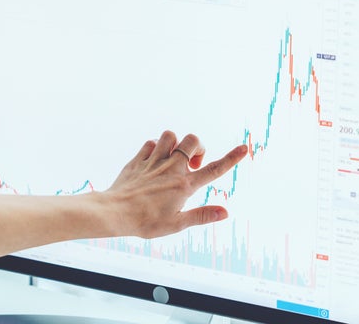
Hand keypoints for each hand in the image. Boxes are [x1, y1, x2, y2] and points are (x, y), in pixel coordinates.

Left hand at [104, 130, 246, 238]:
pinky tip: (154, 160)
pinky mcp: (138, 160)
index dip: (231, 159)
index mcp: (184, 185)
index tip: (244, 148)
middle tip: (192, 163)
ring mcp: (154, 162)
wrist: (115, 212)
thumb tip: (225, 213)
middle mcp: (171, 169)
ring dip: (175, 143)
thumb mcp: (176, 224)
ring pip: (170, 135)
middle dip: (198, 146)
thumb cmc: (145, 222)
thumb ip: (201, 216)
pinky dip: (155, 147)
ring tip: (173, 158)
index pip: (213, 170)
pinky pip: (150, 143)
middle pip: (192, 140)